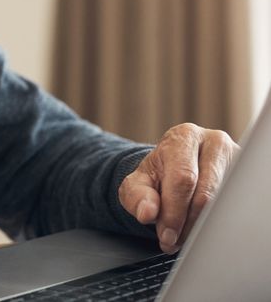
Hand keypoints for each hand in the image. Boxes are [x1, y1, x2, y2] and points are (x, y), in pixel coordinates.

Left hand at [118, 123, 238, 252]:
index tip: (167, 235)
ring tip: (184, 238)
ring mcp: (235, 158)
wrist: (175, 167)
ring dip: (202, 227)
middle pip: (206, 193)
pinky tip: (201, 230)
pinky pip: (233, 205)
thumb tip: (147, 213)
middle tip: (175, 241)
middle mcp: (213, 143)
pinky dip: (215, 222)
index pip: (184, 178)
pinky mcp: (244, 175)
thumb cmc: (158, 174)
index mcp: (184, 137)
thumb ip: (136, 195)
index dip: (174, 211)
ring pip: (223, 202)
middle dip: (188, 223)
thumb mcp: (137, 182)